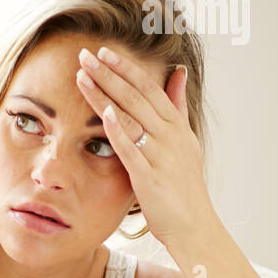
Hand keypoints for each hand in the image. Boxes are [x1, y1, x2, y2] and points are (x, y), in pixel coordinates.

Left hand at [76, 44, 214, 248]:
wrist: (194, 226)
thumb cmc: (185, 187)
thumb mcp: (186, 142)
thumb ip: (178, 107)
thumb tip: (178, 73)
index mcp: (175, 126)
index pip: (148, 88)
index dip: (125, 68)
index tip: (104, 52)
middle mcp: (169, 135)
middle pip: (136, 96)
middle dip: (109, 73)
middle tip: (86, 54)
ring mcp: (160, 155)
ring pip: (130, 116)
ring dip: (105, 94)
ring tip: (83, 76)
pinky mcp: (149, 177)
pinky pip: (132, 149)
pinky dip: (118, 131)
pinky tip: (104, 114)